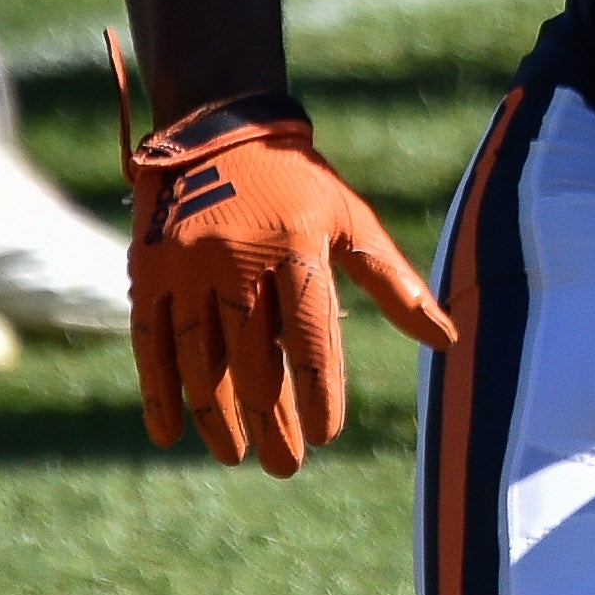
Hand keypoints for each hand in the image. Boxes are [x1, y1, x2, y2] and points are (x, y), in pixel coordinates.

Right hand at [128, 96, 460, 476]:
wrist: (219, 128)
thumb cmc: (300, 184)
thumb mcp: (353, 220)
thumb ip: (395, 283)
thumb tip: (447, 339)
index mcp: (296, 246)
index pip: (311, 335)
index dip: (320, 389)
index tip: (328, 434)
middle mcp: (238, 259)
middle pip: (255, 358)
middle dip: (271, 419)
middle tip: (287, 466)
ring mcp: (186, 267)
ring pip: (201, 359)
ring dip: (217, 416)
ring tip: (236, 456)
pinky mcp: (147, 271)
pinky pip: (149, 342)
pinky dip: (157, 391)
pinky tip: (169, 434)